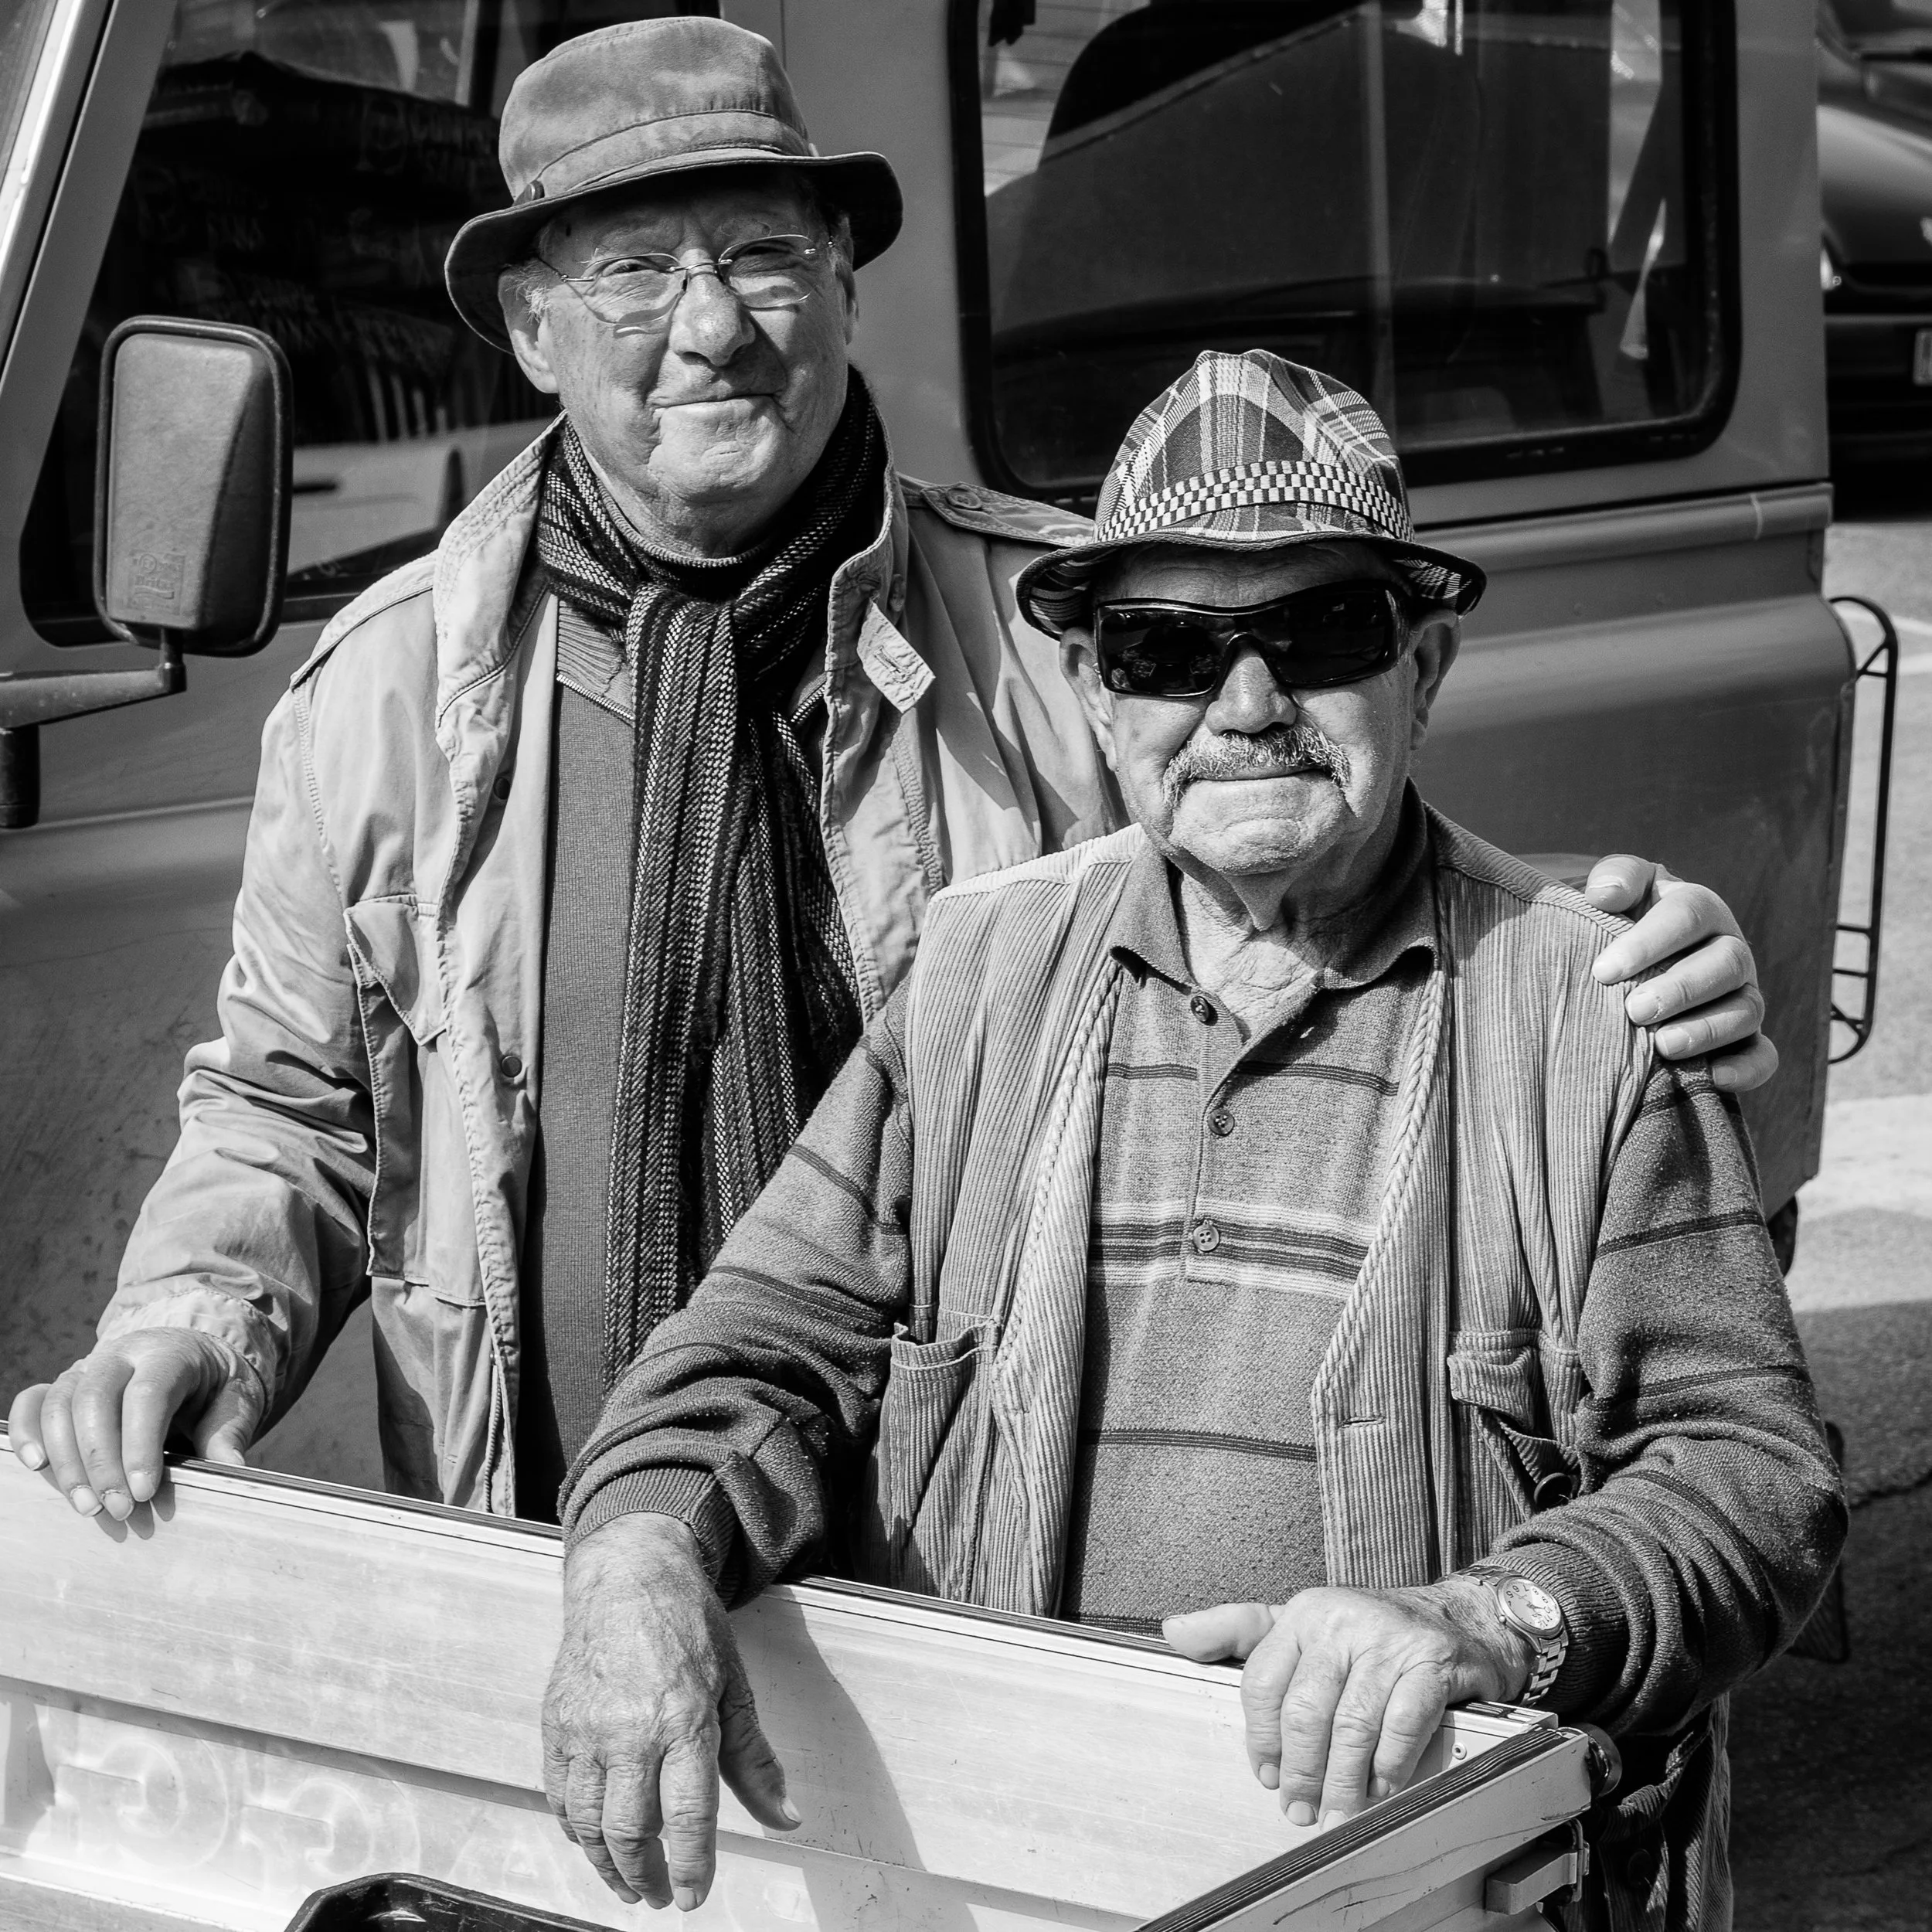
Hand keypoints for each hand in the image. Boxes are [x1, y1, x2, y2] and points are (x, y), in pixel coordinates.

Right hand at [7, 1329, 262, 1520]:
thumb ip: (228, 1434)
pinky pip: (34, 1401)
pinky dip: (28, 1431)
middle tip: (118, 1508)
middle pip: (95, 1399)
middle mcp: (122, 1354)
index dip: (141, 1445)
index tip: (145, 1492)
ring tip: (87, 1507)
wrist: (195, 1358)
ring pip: (60, 1405)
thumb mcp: (235, 1401)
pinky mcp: (66, 1384)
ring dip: (68, 1461)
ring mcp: (88, 1366)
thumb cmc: (215, 1385)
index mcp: (168, 1353)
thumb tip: (232, 1471)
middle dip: (101, 1460)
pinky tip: (37, 1466)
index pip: (147, 1394)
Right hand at [544, 1514, 798, 1907]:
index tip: (693, 1898)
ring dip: (606, 1866)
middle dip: (646, 1876)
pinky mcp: (556, 1725)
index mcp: (684, 1718)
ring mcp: (586, 1729)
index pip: (689, 1815)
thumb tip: (788, 1817)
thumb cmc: (688, 1629)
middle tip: (659, 1894)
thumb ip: (754, 1759)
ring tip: (628, 1883)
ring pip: (588, 1824)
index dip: (692, 1867)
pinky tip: (594, 1842)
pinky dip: (575, 1831)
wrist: (628, 1578)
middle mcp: (630, 1729)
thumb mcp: (734, 1686)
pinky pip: (559, 1797)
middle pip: (630, 1830)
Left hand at [1164, 1579, 1531, 1824]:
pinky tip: (1382, 1788)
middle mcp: (1341, 1621)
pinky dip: (1389, 1765)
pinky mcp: (1431, 1664)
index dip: (1261, 1738)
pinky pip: (1402, 1725)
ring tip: (1335, 1815)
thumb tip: (1174, 1631)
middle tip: (1298, 1810)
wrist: (1456, 1621)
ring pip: (1351, 1725)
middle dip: (1299, 1771)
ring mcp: (1388, 1641)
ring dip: (1341, 1782)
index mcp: (1303, 1613)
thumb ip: (1236, 1630)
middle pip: (1305, 1710)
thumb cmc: (1366, 1635)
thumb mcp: (1298, 1624)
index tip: (1266, 1776)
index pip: (1263, 1682)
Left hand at [1583, 855, 1776, 1092]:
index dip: (1649, 942)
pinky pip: (1763, 1055)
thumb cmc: (1619, 922)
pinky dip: (1747, 1068)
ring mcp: (1742, 995)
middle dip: (1681, 989)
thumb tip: (1605, 894)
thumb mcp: (1617, 893)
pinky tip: (1715, 1077)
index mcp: (1700, 909)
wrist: (1628, 964)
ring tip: (1663, 1046)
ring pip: (1746, 1010)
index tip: (1603, 971)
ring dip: (1707, 1030)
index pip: (1688, 915)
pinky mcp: (1745, 1039)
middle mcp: (1729, 950)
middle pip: (1725, 963)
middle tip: (1635, 1010)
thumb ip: (1615, 878)